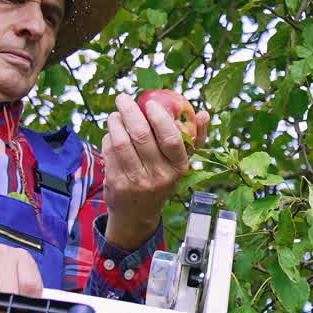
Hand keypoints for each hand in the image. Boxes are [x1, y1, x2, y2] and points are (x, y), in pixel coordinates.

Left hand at [102, 92, 209, 250]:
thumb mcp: (180, 164)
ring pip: (121, 142)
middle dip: (129, 111)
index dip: (160, 118)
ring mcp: (136, 181)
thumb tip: (204, 113)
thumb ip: (194, 139)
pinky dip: (108, 137)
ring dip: (115, 122)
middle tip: (123, 98)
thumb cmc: (161, 178)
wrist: (138, 214)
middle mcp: (158, 176)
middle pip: (141, 135)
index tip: (150, 103)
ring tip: (115, 115)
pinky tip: (111, 133)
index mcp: (178, 167)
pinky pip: (109, 152)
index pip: (171, 139)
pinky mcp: (116, 183)